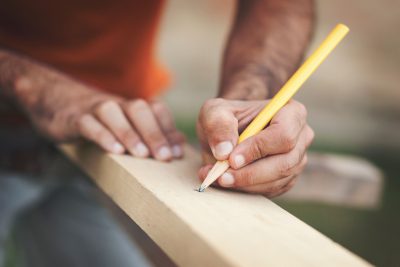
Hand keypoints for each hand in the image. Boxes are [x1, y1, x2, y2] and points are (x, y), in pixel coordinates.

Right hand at [14, 72, 184, 160]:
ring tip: (141, 155)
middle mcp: (118, 104)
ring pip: (114, 113)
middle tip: (164, 158)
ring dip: (130, 133)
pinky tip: (113, 151)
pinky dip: (102, 136)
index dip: (169, 130)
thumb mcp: (127, 124)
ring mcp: (95, 108)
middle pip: (140, 109)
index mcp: (133, 106)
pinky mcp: (75, 118)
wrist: (58, 101)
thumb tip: (180, 146)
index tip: (177, 153)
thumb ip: (153, 133)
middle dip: (154, 133)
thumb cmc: (102, 121)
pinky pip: (89, 124)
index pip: (157, 111)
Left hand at [197, 98, 313, 196]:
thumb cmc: (225, 118)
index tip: (232, 158)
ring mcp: (296, 161)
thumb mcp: (215, 113)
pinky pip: (270, 191)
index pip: (284, 134)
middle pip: (284, 162)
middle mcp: (300, 138)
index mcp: (291, 112)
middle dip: (250, 173)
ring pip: (276, 180)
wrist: (227, 134)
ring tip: (217, 177)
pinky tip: (226, 181)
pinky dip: (246, 190)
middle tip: (221, 176)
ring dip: (245, 184)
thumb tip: (224, 151)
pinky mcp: (286, 180)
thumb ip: (219, 125)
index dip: (259, 148)